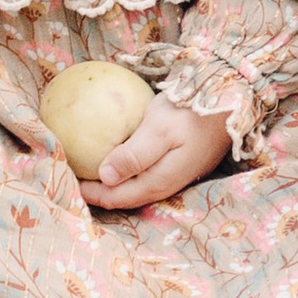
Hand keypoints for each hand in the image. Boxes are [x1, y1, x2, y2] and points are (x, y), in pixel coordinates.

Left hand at [79, 96, 233, 209]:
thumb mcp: (159, 129)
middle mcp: (167, 184)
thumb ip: (133, 155)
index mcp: (160, 181)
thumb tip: (105, 177)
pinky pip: (145, 173)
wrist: (230, 101)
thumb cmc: (192, 111)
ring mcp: (175, 174)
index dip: (91, 193)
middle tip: (73, 177)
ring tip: (90, 169)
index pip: (117, 197)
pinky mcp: (179, 162)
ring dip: (112, 183)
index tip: (68, 180)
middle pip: (125, 197)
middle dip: (99, 192)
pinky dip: (126, 170)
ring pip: (136, 187)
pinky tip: (117, 155)